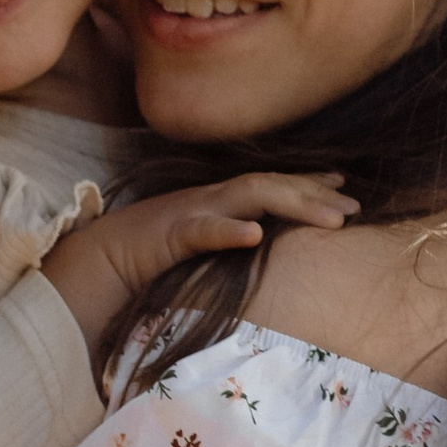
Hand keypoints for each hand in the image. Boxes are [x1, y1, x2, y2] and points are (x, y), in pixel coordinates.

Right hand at [41, 170, 353, 349]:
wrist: (90, 263)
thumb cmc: (143, 262)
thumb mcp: (197, 250)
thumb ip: (227, 243)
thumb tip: (261, 248)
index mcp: (216, 204)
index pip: (270, 186)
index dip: (308, 184)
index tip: (345, 187)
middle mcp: (209, 200)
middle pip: (271, 186)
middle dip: (315, 194)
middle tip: (355, 208)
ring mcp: (190, 213)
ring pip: (249, 197)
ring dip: (293, 204)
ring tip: (332, 219)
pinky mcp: (168, 235)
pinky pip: (202, 230)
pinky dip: (229, 230)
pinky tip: (255, 235)